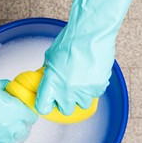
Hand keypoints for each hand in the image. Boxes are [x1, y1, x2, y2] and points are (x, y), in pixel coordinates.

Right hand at [0, 76, 37, 142]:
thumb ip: (8, 90)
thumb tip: (12, 91)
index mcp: (16, 110)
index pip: (31, 118)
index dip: (26, 116)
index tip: (22, 115)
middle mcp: (11, 125)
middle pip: (24, 132)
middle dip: (20, 128)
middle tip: (12, 124)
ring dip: (9, 139)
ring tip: (3, 134)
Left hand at [35, 0, 141, 114]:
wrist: (91, 32)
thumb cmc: (70, 41)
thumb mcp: (50, 57)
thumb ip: (48, 73)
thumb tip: (46, 80)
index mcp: (51, 83)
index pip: (43, 107)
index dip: (45, 105)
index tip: (48, 102)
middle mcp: (66, 91)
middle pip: (65, 110)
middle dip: (66, 102)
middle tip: (67, 91)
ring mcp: (83, 91)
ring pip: (83, 104)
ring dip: (81, 95)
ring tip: (81, 80)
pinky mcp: (98, 87)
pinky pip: (96, 94)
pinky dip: (94, 87)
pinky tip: (91, 73)